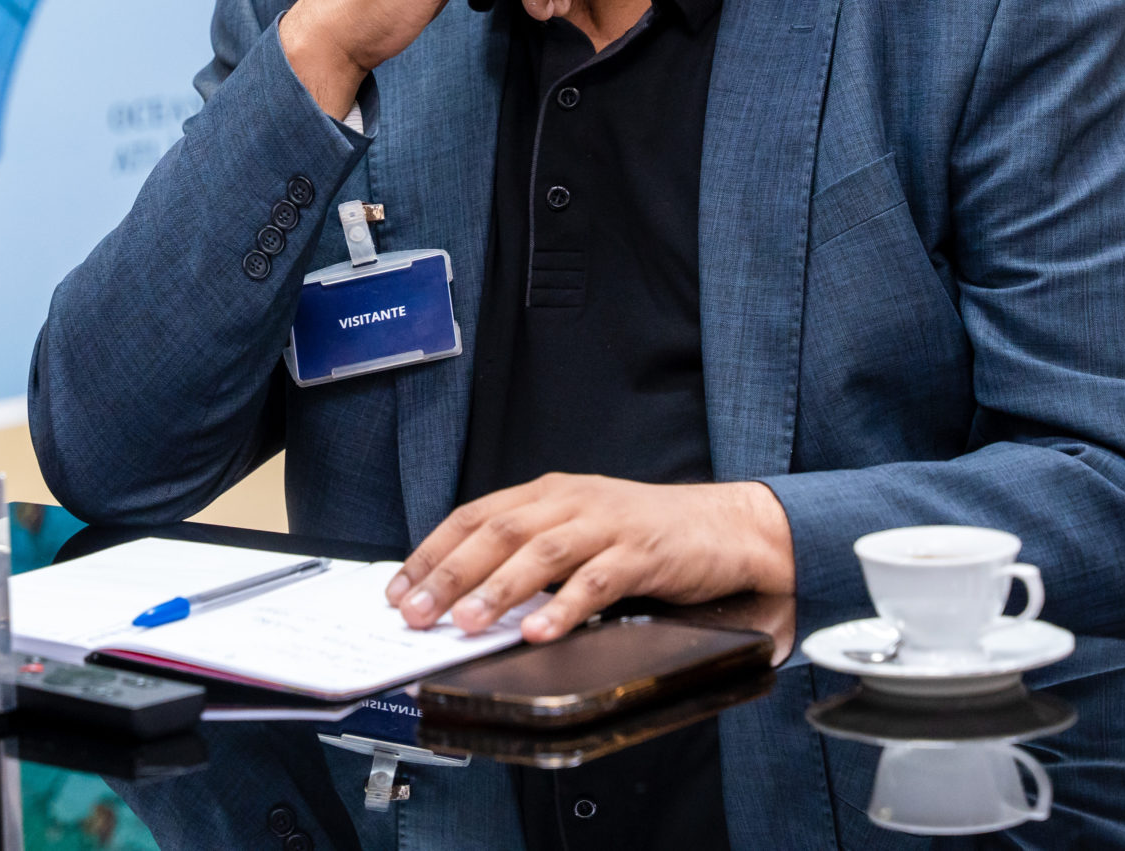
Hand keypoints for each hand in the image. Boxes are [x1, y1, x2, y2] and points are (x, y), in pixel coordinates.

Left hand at [385, 474, 795, 644]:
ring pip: (541, 553)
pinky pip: (597, 580)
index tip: (400, 588)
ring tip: (466, 623)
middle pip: (498, 531)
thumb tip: (467, 595)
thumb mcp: (579, 531)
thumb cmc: (645, 536)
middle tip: (416, 612)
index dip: (433, 551)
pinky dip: (565, 606)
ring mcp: (607, 524)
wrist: (724, 527)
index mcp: (549, 493)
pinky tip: (541, 631)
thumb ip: (531, 552)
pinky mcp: (642, 553)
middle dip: (450, 573)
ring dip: (498, 590)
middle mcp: (572, 500)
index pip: (476, 515)